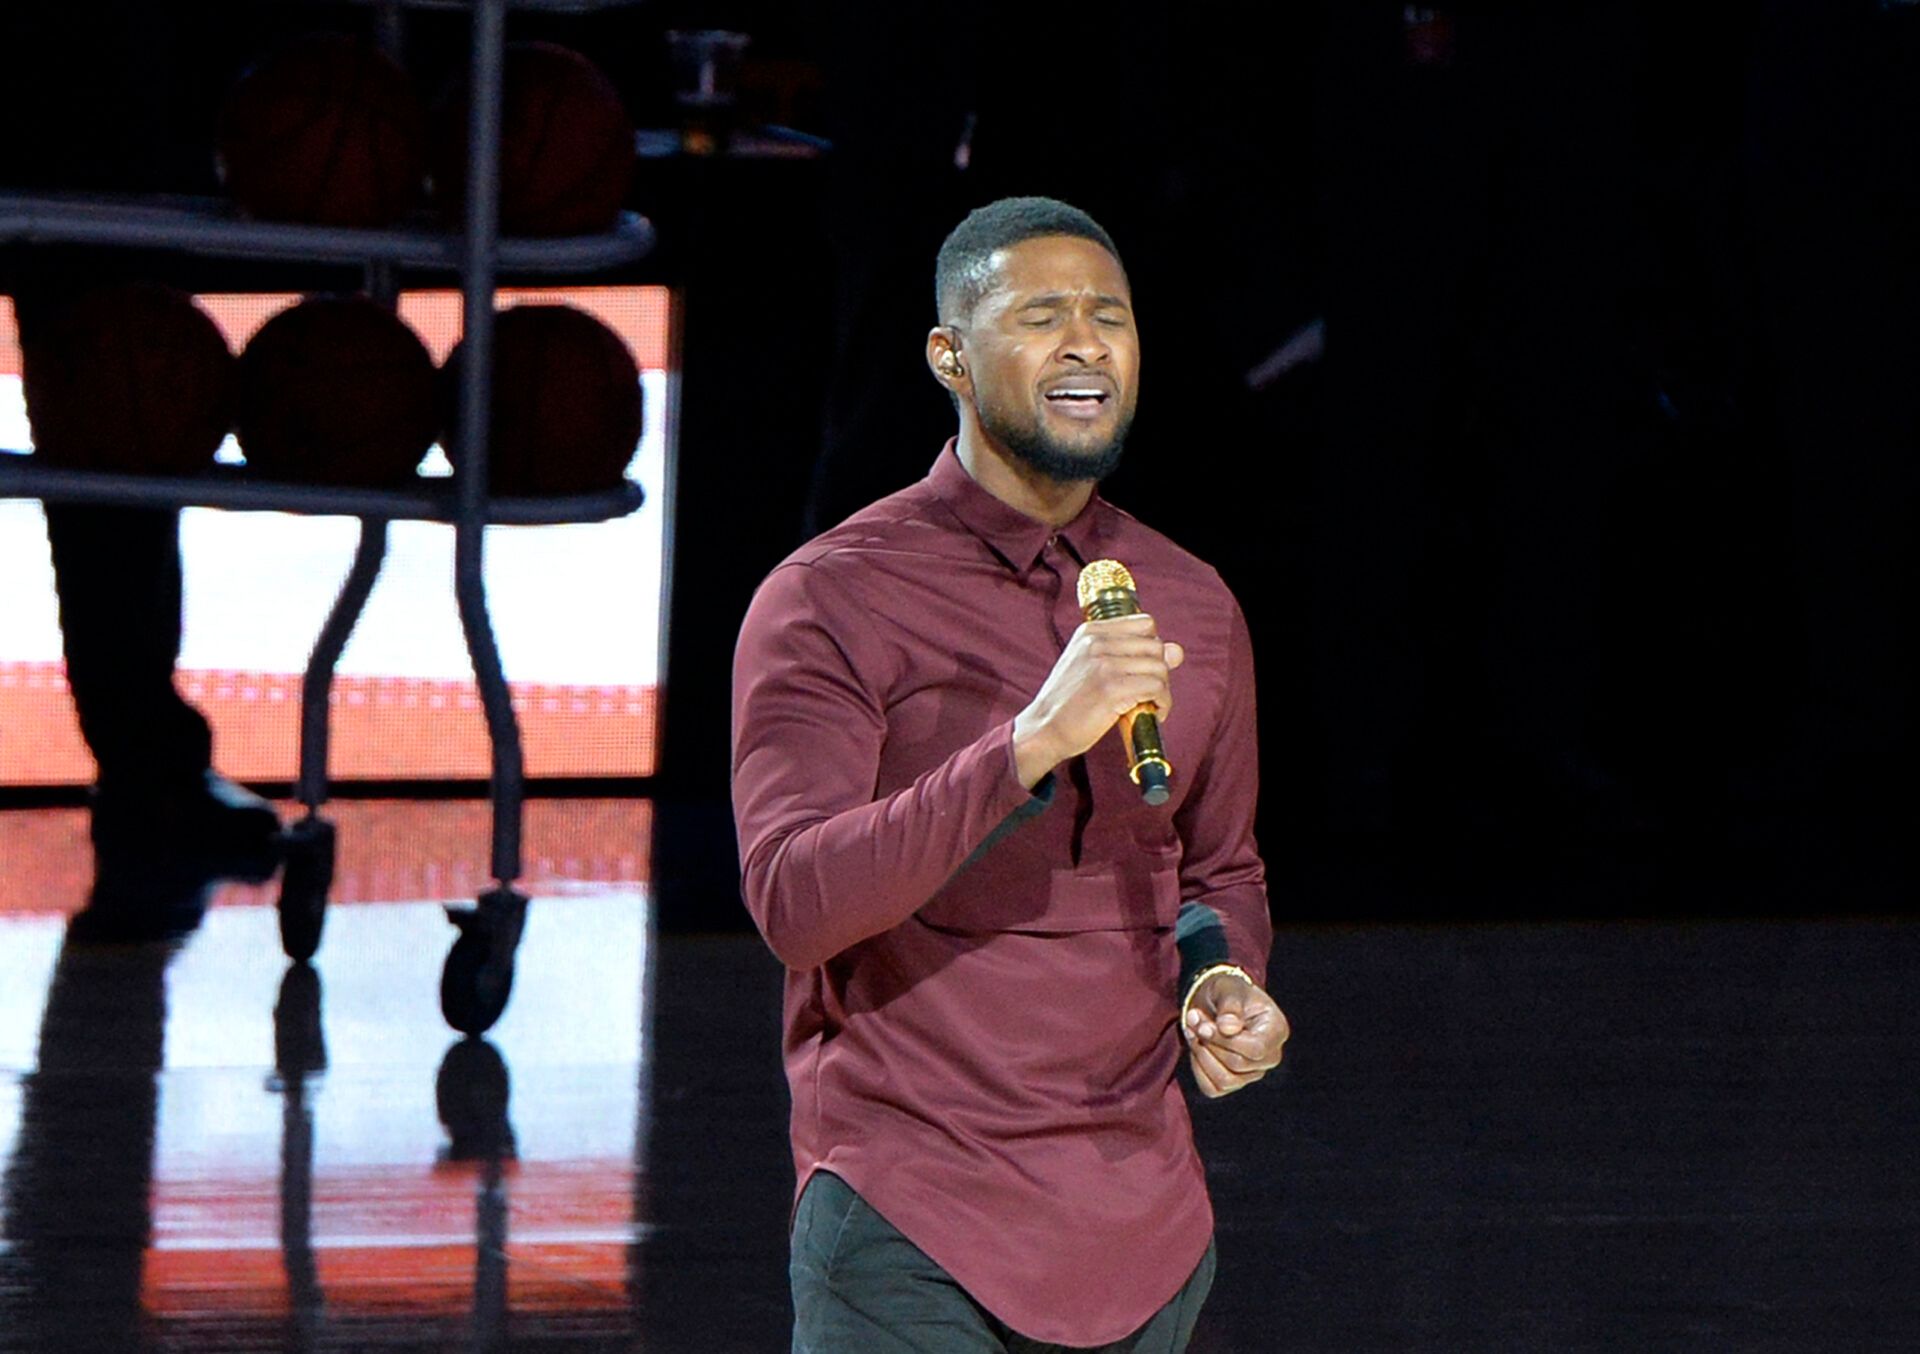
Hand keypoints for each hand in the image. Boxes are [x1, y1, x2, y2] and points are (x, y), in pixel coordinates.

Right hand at [1012, 614, 1183, 787]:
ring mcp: (1104, 665)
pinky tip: (1153, 713)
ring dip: (1163, 690)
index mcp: (1090, 631)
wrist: (1043, 728)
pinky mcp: (1112, 689)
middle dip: (1160, 670)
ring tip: (1151, 704)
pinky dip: (1162, 703)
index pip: (1145, 623)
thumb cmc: (1069, 701)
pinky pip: (1156, 688)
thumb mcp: (1091, 666)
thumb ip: (1130, 654)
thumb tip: (1178, 651)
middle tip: (1149, 692)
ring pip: (1159, 667)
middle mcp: (1097, 642)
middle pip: (1156, 645)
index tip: (1144, 668)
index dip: (1152, 647)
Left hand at [1184, 971, 1288, 1098]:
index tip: (1202, 1025)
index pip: (1255, 1049)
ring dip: (1201, 1056)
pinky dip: (1198, 1070)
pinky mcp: (1234, 1081)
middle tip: (1192, 1018)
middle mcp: (1270, 1056)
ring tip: (1192, 1030)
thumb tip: (1227, 1028)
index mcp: (1277, 1030)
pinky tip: (1196, 1048)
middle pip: (1237, 1064)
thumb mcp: (1229, 989)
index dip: (1225, 1041)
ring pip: (1225, 1080)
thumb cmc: (1227, 992)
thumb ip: (1229, 1006)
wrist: (1217, 1000)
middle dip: (1209, 1042)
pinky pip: (1212, 1088)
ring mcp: (1253, 1073)